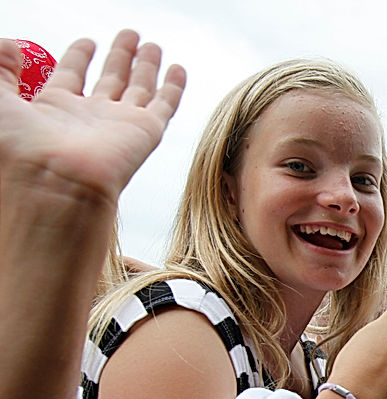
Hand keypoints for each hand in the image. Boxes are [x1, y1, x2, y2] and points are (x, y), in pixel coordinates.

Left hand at [0, 30, 184, 202]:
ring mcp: (119, 125)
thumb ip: (0, 67)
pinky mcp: (145, 131)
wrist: (52, 182)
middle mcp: (90, 118)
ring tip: (151, 45)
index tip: (87, 42)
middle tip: (129, 36)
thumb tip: (11, 44)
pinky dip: (173, 87)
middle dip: (119, 56)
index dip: (79, 56)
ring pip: (138, 88)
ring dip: (145, 65)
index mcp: (55, 110)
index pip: (71, 75)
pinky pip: (164, 104)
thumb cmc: (18, 149)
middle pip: (109, 79)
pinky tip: (176, 69)